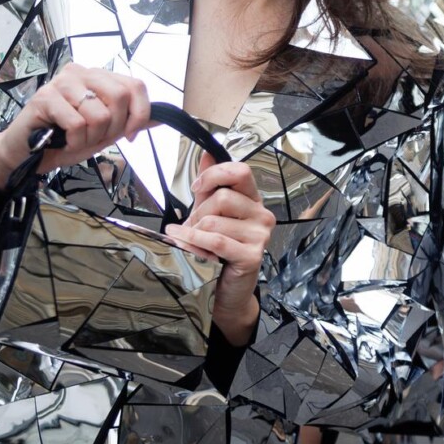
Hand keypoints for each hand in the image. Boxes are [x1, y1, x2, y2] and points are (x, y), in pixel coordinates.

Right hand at [0, 63, 150, 189]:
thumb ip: (132, 122)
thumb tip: (163, 118)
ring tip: (73, 139)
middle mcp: (81, 72)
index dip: (140, 114)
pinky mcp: (44, 97)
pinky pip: (78, 124)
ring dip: (90, 139)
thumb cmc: (63, 140)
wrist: (25, 154)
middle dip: (113, 129)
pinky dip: (73, 141)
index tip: (129, 135)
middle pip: (121, 97)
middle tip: (93, 138)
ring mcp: (62, 82)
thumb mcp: (106, 132)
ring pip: (100, 114)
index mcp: (98, 77)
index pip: (135, 86)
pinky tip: (60, 140)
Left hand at [165, 155, 274, 346]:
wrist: (226, 291)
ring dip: (194, 231)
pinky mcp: (252, 255)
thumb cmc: (218, 251)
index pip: (240, 171)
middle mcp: (262, 215)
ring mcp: (261, 235)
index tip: (197, 188)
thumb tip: (207, 152)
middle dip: (198, 212)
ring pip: (214, 221)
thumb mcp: (210, 213)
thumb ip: (210, 184)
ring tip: (191, 240)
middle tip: (191, 226)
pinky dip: (193, 241)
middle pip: (222, 198)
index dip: (213, 175)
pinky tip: (181, 242)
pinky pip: (215, 240)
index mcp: (253, 200)